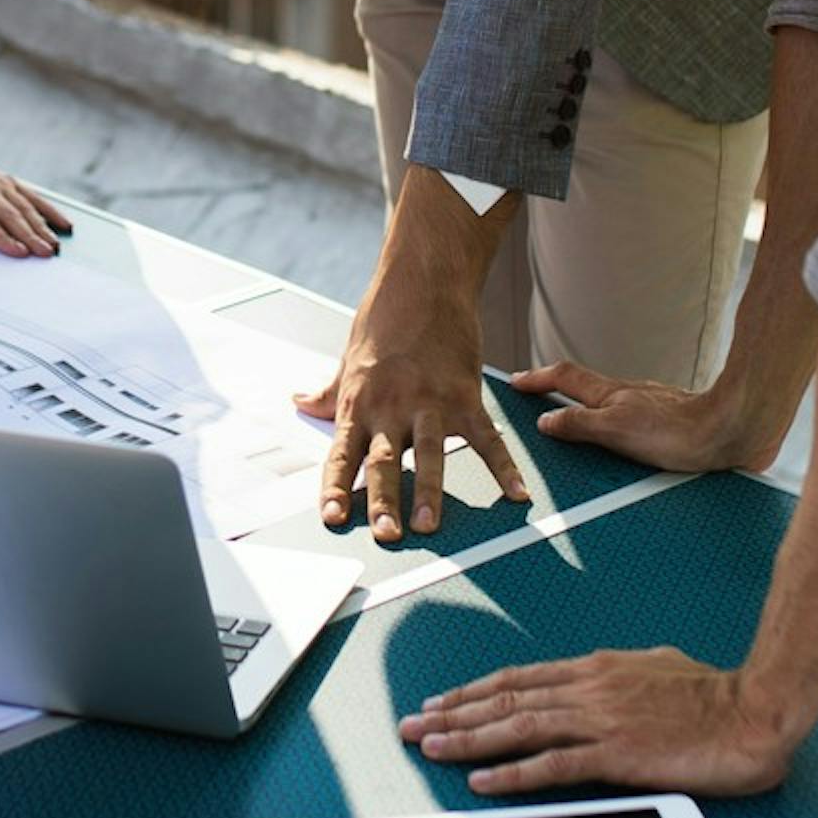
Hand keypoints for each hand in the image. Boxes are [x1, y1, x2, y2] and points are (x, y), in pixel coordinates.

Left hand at [0, 140, 72, 257]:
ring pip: (24, 207)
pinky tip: (63, 225)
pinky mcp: (8, 183)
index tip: (17, 252)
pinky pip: (31, 197)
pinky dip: (49, 210)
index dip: (1, 237)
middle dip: (29, 235)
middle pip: (9, 215)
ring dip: (41, 227)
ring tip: (54, 245)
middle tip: (45, 254)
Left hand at [302, 261, 528, 543]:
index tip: (333, 518)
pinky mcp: (466, 395)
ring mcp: (431, 402)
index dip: (336, 489)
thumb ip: (329, 391)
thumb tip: (301, 401)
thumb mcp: (348, 357)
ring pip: (428, 455)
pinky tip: (516, 494)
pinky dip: (503, 468)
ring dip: (429, 493)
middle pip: (383, 462)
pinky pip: (487, 439)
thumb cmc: (385, 318)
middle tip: (386, 535)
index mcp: (360, 403)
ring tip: (429, 526)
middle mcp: (392, 407)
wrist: (426, 282)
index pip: (342, 455)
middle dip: (383, 501)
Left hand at [400, 648, 809, 797]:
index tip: (441, 703)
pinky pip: (553, 765)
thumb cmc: (716, 694)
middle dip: (452, 714)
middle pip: (505, 701)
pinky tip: (481, 780)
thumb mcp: (662, 668)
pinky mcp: (618, 754)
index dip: (474, 693)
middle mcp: (589, 689)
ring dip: (467, 739)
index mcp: (598, 669)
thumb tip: (617, 673)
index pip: (520, 681)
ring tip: (428, 748)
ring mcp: (601, 720)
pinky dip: (512, 772)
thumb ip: (629, 674)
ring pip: (517, 728)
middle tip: (410, 726)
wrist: (754, 711)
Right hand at [508, 359, 794, 474]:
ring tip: (571, 430)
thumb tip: (545, 420)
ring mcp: (649, 411)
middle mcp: (628, 398)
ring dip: (586, 413)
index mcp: (611, 395)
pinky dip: (613, 430)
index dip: (537, 379)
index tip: (515, 383)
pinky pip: (630, 425)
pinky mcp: (669, 429)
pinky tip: (620, 451)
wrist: (733, 433)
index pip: (564, 378)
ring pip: (608, 408)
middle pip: (585, 390)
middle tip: (536, 400)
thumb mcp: (618, 430)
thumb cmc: (679, 433)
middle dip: (557, 393)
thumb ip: (580, 424)